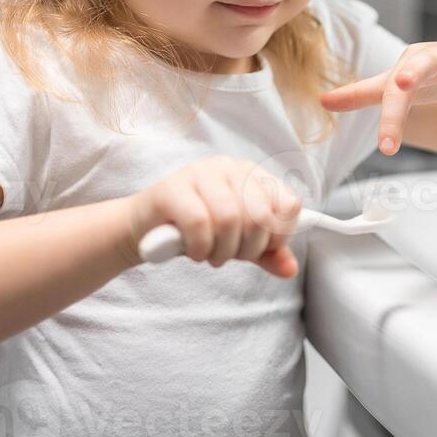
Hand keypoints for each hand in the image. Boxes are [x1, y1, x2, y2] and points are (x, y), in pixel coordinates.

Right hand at [129, 156, 302, 277]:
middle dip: (249, 248)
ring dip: (223, 251)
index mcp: (252, 174)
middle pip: (261, 215)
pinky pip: (199, 223)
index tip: (258, 248)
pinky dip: (201, 248)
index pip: (289, 204)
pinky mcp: (172, 188)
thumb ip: (267, 253)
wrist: (145, 229)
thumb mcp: (238, 242)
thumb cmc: (196, 230)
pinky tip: (195, 252)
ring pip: (230, 219)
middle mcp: (229, 166)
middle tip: (230, 255)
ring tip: (211, 254)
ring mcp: (200, 173)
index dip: (278, 236)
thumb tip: (290, 269)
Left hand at [319, 32, 436, 155]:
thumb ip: (362, 94)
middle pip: (421, 65)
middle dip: (413, 73)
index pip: (394, 94)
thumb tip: (322, 100)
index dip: (391, 120)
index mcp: (411, 67)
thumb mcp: (397, 88)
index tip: (387, 147)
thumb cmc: (430, 79)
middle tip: (403, 84)